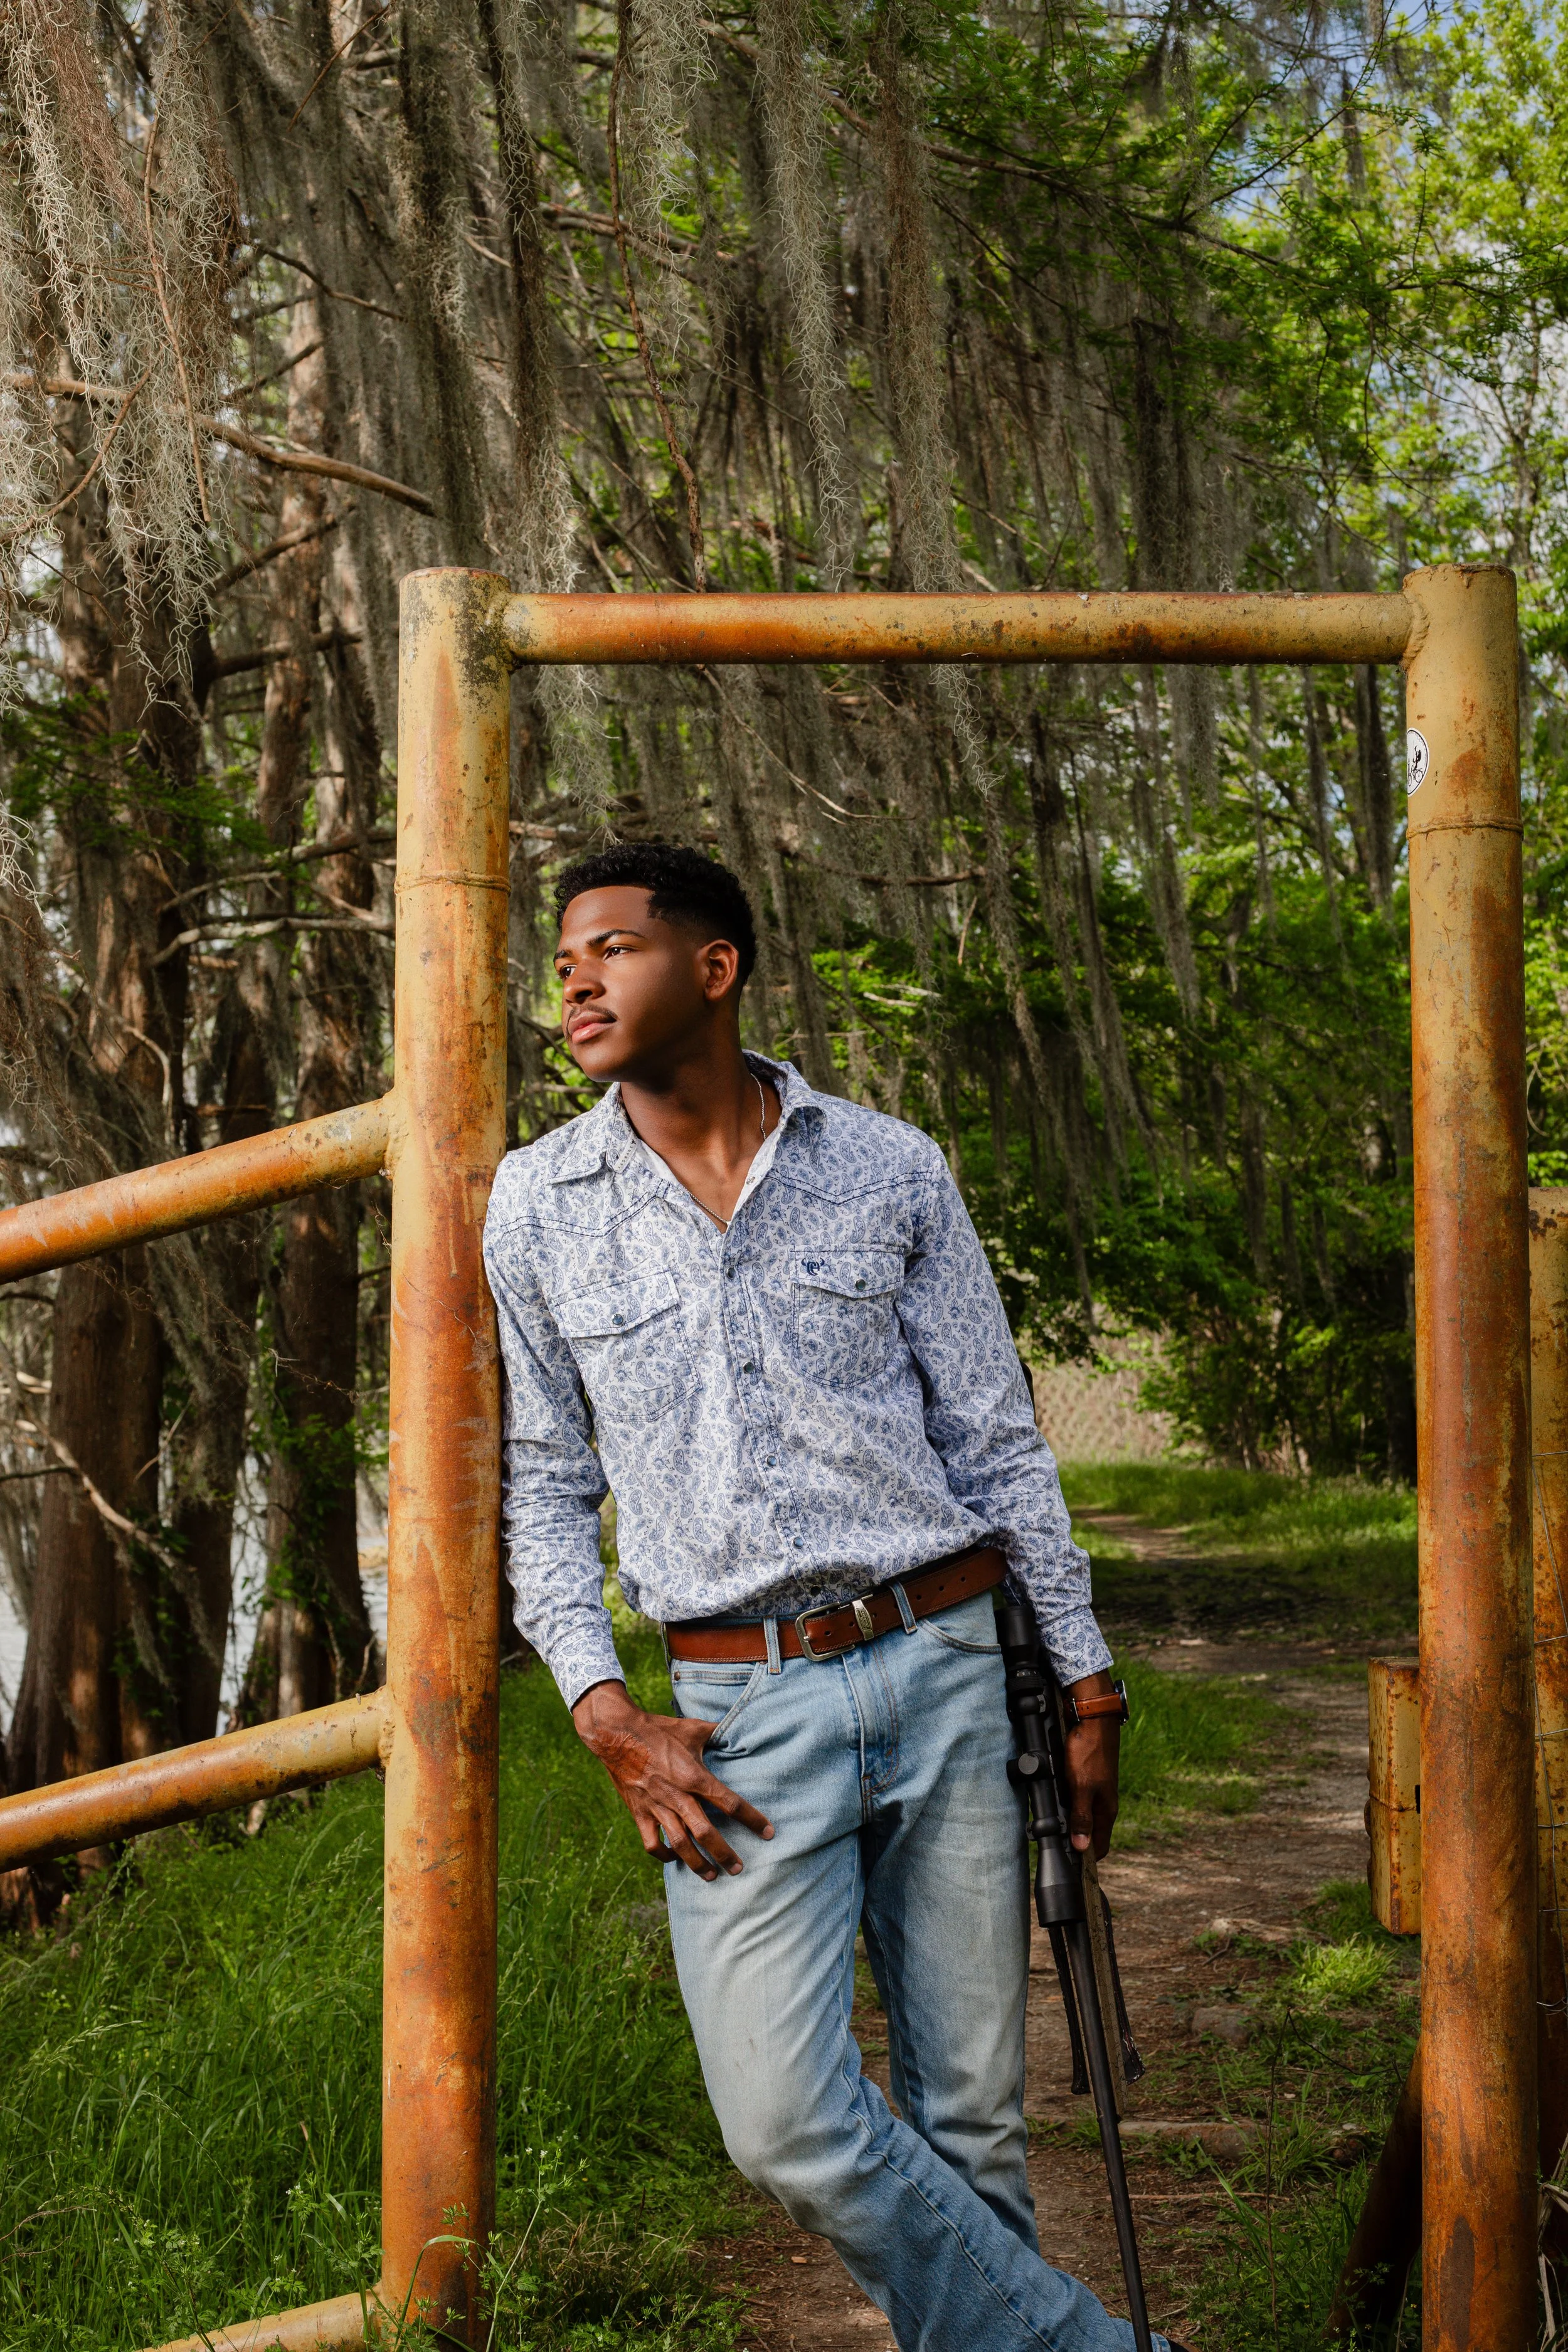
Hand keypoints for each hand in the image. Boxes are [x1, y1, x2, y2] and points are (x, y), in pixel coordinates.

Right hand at [571, 1681, 774, 1880]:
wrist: (616, 1733)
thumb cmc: (658, 1728)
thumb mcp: (692, 1727)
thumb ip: (718, 1732)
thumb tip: (742, 1728)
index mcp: (694, 1776)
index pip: (729, 1802)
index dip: (751, 1819)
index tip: (768, 1833)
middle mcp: (677, 1796)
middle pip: (705, 1832)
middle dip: (724, 1853)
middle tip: (739, 1868)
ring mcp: (656, 1807)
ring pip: (680, 1844)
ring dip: (697, 1863)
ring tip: (712, 1876)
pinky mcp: (639, 1812)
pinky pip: (651, 1842)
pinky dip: (664, 1855)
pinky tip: (675, 1858)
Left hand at [1062, 1671, 1120, 1858]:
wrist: (1092, 1716)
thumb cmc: (1089, 1751)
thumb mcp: (1081, 1787)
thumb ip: (1081, 1817)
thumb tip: (1081, 1846)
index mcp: (1106, 1809)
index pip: (1100, 1845)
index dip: (1086, 1857)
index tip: (1069, 1865)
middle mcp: (1103, 1801)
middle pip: (1089, 1831)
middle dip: (1073, 1839)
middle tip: (1052, 1842)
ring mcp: (1095, 1788)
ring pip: (1080, 1813)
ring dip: (1066, 1819)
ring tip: (1048, 1822)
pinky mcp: (1086, 1775)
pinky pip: (1075, 1796)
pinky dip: (1064, 1801)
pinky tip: (1051, 1797)